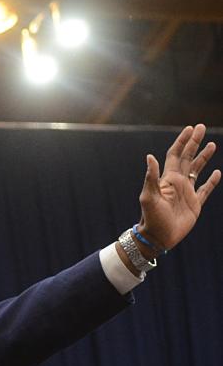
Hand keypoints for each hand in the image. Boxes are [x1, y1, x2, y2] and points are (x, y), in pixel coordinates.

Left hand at [138, 124, 219, 250]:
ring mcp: (187, 192)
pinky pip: (205, 189)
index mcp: (168, 179)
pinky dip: (211, 181)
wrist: (158, 238)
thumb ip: (151, 177)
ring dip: (204, 157)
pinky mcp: (195, 204)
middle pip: (188, 157)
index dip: (182, 141)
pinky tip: (216, 173)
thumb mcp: (149, 197)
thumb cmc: (151, 218)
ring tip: (211, 145)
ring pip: (197, 170)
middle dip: (194, 142)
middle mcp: (178, 183)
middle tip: (201, 127)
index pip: (175, 154)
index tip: (189, 128)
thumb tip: (149, 156)